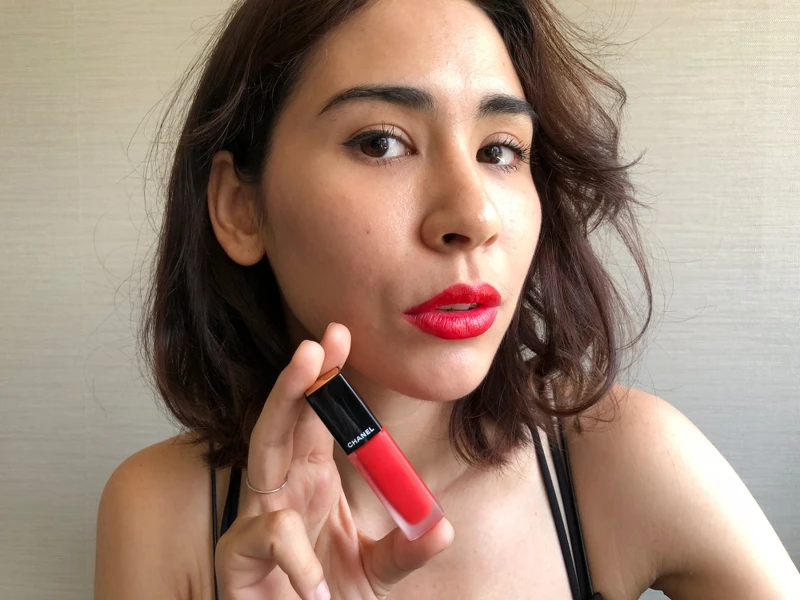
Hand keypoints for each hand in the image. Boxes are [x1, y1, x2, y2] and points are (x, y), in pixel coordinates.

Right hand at [214, 322, 454, 599]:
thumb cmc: (326, 598)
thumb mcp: (376, 572)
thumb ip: (405, 550)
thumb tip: (442, 525)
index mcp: (311, 480)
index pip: (317, 418)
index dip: (328, 379)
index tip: (342, 338)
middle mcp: (282, 489)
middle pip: (285, 418)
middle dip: (302, 374)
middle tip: (321, 337)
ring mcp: (255, 517)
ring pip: (262, 450)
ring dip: (281, 403)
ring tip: (307, 365)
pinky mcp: (238, 556)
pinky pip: (270, 535)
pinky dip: (299, 556)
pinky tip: (317, 582)